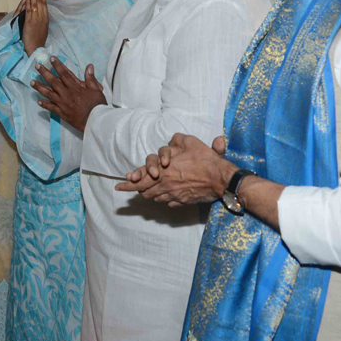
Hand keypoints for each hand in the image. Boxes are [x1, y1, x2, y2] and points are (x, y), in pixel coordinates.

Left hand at [20, 0, 48, 53]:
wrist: (36, 48)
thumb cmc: (39, 40)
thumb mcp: (44, 28)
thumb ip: (42, 20)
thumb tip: (42, 13)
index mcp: (46, 19)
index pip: (45, 5)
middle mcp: (42, 17)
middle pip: (40, 2)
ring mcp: (36, 19)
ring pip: (35, 5)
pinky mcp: (29, 22)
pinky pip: (29, 10)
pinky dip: (28, 3)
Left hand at [31, 58, 105, 131]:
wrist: (95, 121)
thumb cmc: (97, 105)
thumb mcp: (96, 90)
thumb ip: (91, 79)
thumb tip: (89, 66)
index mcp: (75, 88)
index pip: (64, 74)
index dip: (57, 65)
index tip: (51, 58)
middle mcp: (66, 94)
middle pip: (53, 82)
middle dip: (44, 73)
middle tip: (37, 66)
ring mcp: (62, 104)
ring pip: (49, 94)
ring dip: (40, 87)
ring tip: (32, 82)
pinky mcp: (62, 113)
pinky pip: (51, 108)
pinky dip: (44, 104)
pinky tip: (38, 101)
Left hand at [116, 134, 232, 205]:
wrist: (220, 180)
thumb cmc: (206, 161)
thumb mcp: (191, 143)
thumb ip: (178, 140)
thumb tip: (172, 138)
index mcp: (164, 170)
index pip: (141, 178)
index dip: (129, 183)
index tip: (119, 185)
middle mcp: (166, 184)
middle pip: (144, 190)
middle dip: (133, 189)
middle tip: (124, 189)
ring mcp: (173, 195)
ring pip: (154, 197)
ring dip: (147, 194)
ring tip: (142, 193)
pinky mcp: (182, 201)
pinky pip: (167, 202)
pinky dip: (162, 199)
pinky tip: (162, 198)